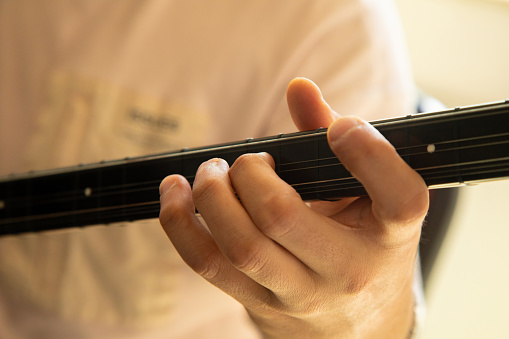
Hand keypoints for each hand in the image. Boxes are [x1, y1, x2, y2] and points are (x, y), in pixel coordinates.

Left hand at [159, 78, 428, 337]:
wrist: (360, 326)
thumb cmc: (365, 243)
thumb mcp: (370, 196)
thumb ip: (336, 139)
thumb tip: (299, 88)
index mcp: (391, 236)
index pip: (401, 199)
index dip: (370, 153)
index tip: (340, 129)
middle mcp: (347, 272)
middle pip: (282, 218)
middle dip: (250, 173)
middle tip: (250, 160)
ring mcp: (299, 295)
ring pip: (240, 247)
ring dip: (211, 195)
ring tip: (211, 172)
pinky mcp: (260, 305)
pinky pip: (208, 266)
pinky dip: (179, 224)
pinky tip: (174, 192)